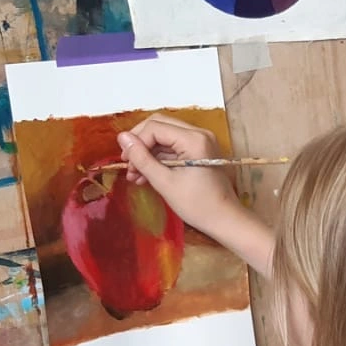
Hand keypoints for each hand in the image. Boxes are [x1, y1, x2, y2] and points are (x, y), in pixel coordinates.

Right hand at [117, 114, 236, 234]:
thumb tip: (122, 138)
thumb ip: (142, 158)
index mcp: (193, 139)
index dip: (136, 143)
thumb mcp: (164, 182)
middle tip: (129, 165)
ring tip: (136, 175)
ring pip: (164, 136)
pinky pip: (173, 146)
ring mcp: (200, 140)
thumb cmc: (197, 204)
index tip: (127, 163)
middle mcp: (199, 133)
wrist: (224, 219)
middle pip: (159, 126)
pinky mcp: (199, 150)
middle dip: (140, 144)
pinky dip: (159, 158)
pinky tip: (147, 175)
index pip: (154, 128)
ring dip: (148, 153)